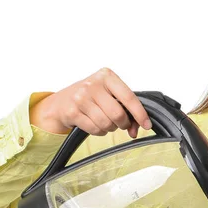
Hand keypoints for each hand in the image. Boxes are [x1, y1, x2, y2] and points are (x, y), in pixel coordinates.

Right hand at [30, 67, 151, 137]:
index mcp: (106, 76)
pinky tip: (95, 124)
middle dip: (123, 124)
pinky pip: (95, 129)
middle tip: (121, 124)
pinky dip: (99, 131)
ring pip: (106, 124)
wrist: (61, 102)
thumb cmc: (90, 97)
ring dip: (110, 128)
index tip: (147, 125)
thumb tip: (136, 129)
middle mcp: (93, 84)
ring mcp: (81, 97)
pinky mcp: (72, 111)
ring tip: (105, 122)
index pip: (129, 97)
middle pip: (118, 114)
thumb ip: (125, 109)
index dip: (140, 114)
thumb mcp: (108, 95)